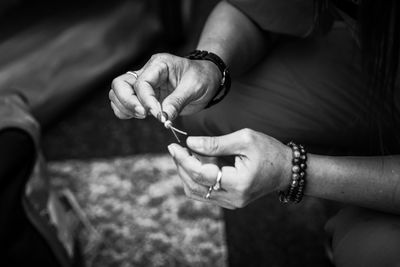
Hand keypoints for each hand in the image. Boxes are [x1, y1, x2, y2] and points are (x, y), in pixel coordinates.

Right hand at [109, 53, 220, 120]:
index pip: (142, 82)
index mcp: (159, 64)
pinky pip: (124, 102)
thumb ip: (177, 102)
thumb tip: (163, 117)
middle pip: (120, 84)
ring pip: (118, 93)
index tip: (158, 115)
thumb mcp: (195, 88)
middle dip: (128, 102)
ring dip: (125, 107)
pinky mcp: (145, 96)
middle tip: (144, 115)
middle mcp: (147, 72)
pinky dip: (126, 111)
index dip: (146, 101)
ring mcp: (144, 84)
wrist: (209, 79)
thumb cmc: (203, 78)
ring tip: (143, 116)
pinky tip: (140, 116)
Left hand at [167, 128, 291, 208]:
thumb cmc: (269, 151)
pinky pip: (205, 193)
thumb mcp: (244, 139)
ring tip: (186, 154)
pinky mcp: (230, 202)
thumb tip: (190, 142)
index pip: (200, 174)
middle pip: (194, 185)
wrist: (287, 170)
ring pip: (196, 192)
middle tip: (175, 148)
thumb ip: (215, 142)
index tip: (173, 145)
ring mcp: (231, 203)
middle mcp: (233, 198)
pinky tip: (197, 162)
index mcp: (238, 183)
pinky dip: (196, 178)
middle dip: (181, 166)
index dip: (183, 159)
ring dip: (186, 173)